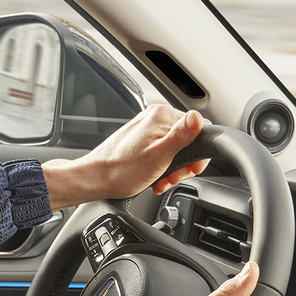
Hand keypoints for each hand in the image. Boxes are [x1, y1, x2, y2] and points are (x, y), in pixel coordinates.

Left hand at [42, 105, 208, 209]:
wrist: (95, 178)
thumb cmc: (122, 170)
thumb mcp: (159, 155)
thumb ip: (182, 136)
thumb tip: (199, 118)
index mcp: (162, 116)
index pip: (199, 128)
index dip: (198, 153)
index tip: (191, 169)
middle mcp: (155, 117)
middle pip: (188, 140)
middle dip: (184, 164)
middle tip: (172, 177)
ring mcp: (148, 128)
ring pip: (176, 148)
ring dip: (173, 168)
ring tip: (161, 180)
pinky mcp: (142, 139)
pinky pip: (162, 151)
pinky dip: (162, 166)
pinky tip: (155, 178)